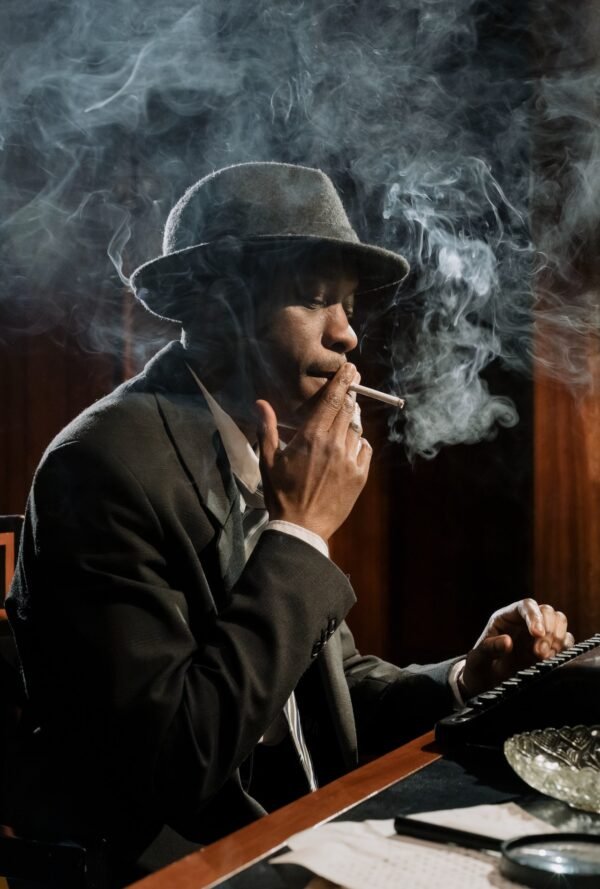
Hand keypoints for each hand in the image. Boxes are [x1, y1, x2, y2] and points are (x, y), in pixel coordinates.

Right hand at [256, 364, 371, 541]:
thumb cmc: (281, 494)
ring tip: (341, 426)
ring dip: (350, 423)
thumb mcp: (269, 460)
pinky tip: (348, 448)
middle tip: (353, 384)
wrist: (301, 527)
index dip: (343, 381)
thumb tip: (261, 403)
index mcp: (311, 437)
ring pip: (356, 429)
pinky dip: (359, 444)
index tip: (351, 369)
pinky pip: (364, 449)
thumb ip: (267, 428)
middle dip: (351, 394)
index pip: (332, 400)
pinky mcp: (360, 476)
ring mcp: (349, 460)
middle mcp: (334, 444)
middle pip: (348, 409)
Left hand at [460, 598, 573, 696]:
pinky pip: (566, 642)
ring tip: (543, 657)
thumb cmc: (478, 668)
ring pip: (559, 623)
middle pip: (547, 612)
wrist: (486, 686)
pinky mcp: (549, 650)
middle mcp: (524, 623)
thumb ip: (489, 648)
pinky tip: (551, 661)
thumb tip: (508, 641)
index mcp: (506, 618)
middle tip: (539, 653)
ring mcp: (538, 636)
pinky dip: (564, 649)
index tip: (537, 634)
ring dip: (557, 639)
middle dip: (548, 631)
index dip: (535, 616)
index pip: (526, 606)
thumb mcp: (476, 659)